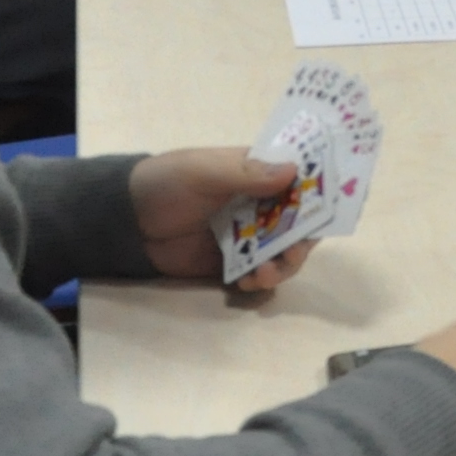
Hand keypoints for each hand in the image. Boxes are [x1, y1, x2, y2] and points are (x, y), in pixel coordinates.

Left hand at [130, 147, 322, 295]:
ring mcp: (246, 236)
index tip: (327, 212)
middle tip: (292, 254)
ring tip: (263, 275)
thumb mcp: (204, 172)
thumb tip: (293, 171)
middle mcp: (258, 205)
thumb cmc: (166, 184)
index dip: (317, 195)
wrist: (127, 222)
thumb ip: (246, 174)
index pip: (299, 181)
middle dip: (302, 241)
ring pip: (283, 253)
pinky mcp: (231, 264)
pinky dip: (261, 282)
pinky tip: (247, 284)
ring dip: (283, 266)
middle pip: (299, 224)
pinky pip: (258, 275)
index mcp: (255, 174)